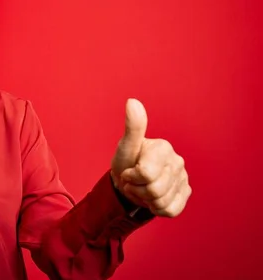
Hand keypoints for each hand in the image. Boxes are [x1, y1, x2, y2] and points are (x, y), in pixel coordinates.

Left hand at [110, 99, 190, 217]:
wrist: (129, 183)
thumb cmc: (126, 162)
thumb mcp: (125, 147)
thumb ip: (133, 126)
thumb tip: (132, 101)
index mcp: (163, 148)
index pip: (146, 174)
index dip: (131, 177)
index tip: (129, 171)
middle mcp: (178, 161)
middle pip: (154, 190)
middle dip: (137, 190)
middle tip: (134, 182)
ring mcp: (184, 178)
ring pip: (161, 202)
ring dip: (145, 199)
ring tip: (142, 188)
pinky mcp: (185, 193)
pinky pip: (170, 210)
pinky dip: (157, 208)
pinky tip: (152, 197)